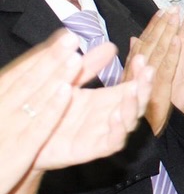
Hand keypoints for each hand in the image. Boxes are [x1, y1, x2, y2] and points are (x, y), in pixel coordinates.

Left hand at [34, 52, 153, 171]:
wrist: (25, 140)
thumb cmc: (48, 110)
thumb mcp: (68, 81)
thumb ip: (87, 66)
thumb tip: (109, 45)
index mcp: (106, 99)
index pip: (133, 85)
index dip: (140, 73)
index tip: (141, 58)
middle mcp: (110, 115)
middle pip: (137, 102)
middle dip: (145, 86)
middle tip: (148, 70)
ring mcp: (103, 133)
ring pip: (130, 121)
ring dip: (134, 105)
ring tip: (134, 89)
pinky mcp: (93, 149)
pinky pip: (112, 142)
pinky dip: (118, 130)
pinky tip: (116, 115)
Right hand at [126, 7, 181, 134]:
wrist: (130, 140)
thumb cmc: (130, 114)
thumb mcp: (132, 86)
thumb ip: (134, 62)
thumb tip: (134, 39)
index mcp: (129, 72)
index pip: (142, 44)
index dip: (153, 26)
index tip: (162, 10)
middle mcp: (132, 75)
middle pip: (148, 45)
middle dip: (160, 25)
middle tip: (172, 7)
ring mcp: (141, 83)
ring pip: (154, 54)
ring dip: (165, 33)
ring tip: (174, 16)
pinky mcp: (152, 93)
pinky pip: (163, 71)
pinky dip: (169, 55)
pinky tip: (178, 41)